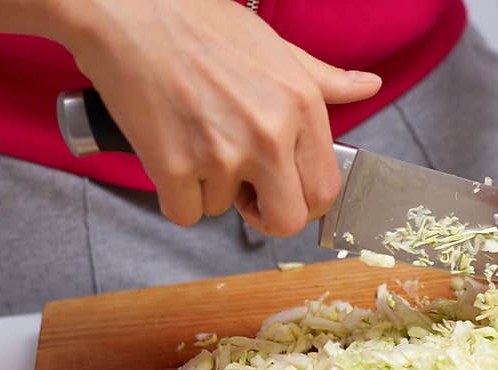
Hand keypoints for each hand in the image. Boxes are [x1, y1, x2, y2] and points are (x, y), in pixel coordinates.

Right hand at [58, 0, 380, 232]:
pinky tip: (170, 152)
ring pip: (224, 211)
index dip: (303, 200)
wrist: (128, 13)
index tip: (281, 189)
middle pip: (287, 221)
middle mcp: (269, 135)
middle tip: (244, 188)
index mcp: (301, 107)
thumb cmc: (201, 25)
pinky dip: (176, 195)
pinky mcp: (173, 167)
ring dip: (210, 188)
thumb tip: (369, 86)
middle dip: (265, 213)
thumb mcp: (276, 48)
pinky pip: (185, 214)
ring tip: (195, 138)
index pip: (324, 191)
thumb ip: (324, 79)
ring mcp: (222, 154)